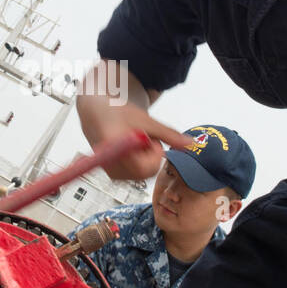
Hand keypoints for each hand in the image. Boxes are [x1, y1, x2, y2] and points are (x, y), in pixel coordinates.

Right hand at [76, 63, 191, 180]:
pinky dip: (138, 163)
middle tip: (145, 138)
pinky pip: (135, 175)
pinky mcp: (112, 174)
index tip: (151, 139)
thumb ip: (169, 135)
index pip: (144, 167)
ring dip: (145, 159)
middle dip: (151, 156)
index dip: (153, 155)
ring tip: (136, 141)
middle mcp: (109, 163)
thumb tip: (190, 144)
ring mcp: (110, 171)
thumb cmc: (119, 112)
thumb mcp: (146, 121)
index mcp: (114, 148)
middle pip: (144, 173)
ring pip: (141, 174)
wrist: (96, 113)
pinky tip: (132, 149)